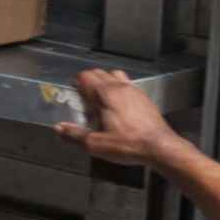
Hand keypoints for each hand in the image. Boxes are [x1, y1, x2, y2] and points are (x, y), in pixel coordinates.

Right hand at [59, 64, 190, 173]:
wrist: (160, 147)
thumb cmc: (127, 145)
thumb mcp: (96, 144)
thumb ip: (74, 135)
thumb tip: (58, 128)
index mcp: (105, 94)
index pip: (85, 76)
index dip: (76, 83)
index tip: (73, 95)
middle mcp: (119, 87)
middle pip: (99, 72)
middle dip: (88, 82)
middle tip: (84, 100)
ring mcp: (134, 90)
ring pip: (114, 75)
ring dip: (105, 82)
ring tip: (101, 99)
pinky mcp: (144, 97)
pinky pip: (127, 84)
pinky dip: (118, 88)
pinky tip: (118, 105)